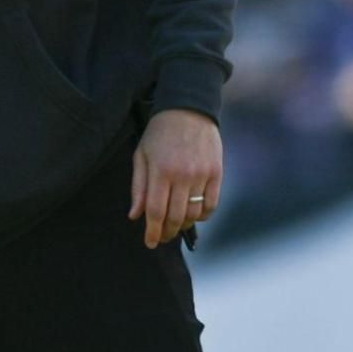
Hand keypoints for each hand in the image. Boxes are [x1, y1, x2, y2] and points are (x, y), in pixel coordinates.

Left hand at [129, 108, 222, 248]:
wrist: (189, 108)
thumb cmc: (160, 132)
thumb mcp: (142, 155)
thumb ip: (138, 187)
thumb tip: (135, 216)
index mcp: (160, 171)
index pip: (156, 212)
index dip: (152, 232)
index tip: (150, 243)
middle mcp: (182, 175)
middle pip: (175, 216)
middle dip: (167, 232)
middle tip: (162, 237)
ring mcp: (202, 175)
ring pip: (194, 214)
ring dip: (184, 225)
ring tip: (176, 225)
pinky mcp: (217, 173)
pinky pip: (212, 204)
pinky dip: (203, 215)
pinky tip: (195, 215)